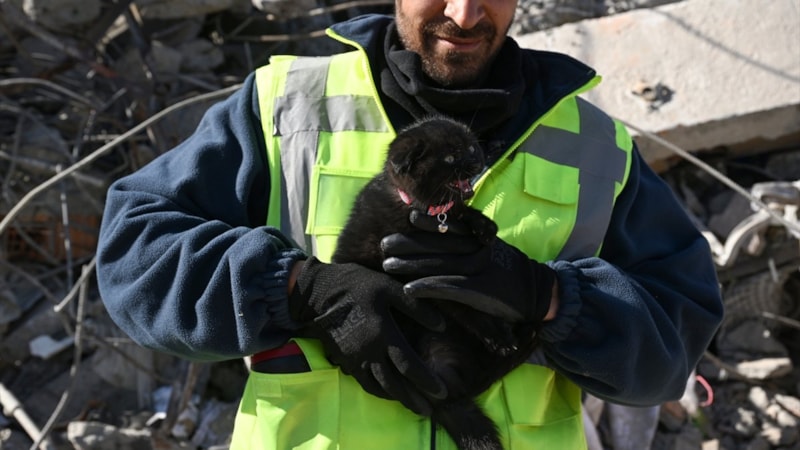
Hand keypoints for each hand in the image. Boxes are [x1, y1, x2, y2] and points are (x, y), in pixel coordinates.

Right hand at [288, 257, 445, 414]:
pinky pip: (364, 383)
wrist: (318, 291)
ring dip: (398, 400)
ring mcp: (355, 358)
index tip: (441, 392)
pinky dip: (379, 392)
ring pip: (379, 387)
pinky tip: (389, 394)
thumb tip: (441, 325)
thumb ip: (416, 307)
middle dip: (414, 399)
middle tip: (429, 411)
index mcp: (383, 333)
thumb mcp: (389, 287)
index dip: (426, 381)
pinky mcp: (345, 360)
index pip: (408, 365)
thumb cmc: (357, 286)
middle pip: (395, 384)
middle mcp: (370, 351)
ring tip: (414, 407)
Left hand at [381, 210, 554, 323]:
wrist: (538, 293)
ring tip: (388, 264)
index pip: (451, 225)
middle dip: (410, 242)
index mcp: (481, 237)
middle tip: (385, 242)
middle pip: (439, 242)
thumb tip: (446, 234)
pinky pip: (449, 287)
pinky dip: (428, 287)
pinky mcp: (480, 290)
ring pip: (439, 263)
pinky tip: (409, 289)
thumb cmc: (510, 271)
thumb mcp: (493, 249)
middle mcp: (478, 248)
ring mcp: (479, 268)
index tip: (408, 215)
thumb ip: (473, 241)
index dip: (429, 221)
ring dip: (411, 264)